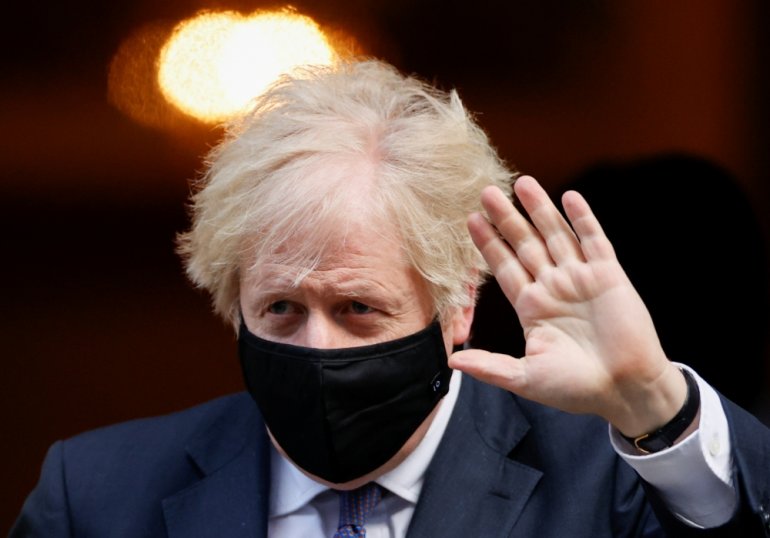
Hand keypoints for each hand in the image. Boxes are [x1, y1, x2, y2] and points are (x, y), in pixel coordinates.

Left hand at [449, 176, 687, 436]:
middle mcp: (553, 287)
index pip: (504, 267)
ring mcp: (580, 278)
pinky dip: (582, 219)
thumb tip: (452, 361)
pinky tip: (569, 197)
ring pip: (555, 235)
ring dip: (540, 209)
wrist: (625, 390)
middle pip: (525, 244)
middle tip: (486, 191)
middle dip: (506, 218)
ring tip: (522, 182)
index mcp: (532, 307)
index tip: (470, 220)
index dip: (488, 244)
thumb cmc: (576, 388)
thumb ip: (490, 366)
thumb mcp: (526, 378)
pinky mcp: (609, 276)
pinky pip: (594, 241)